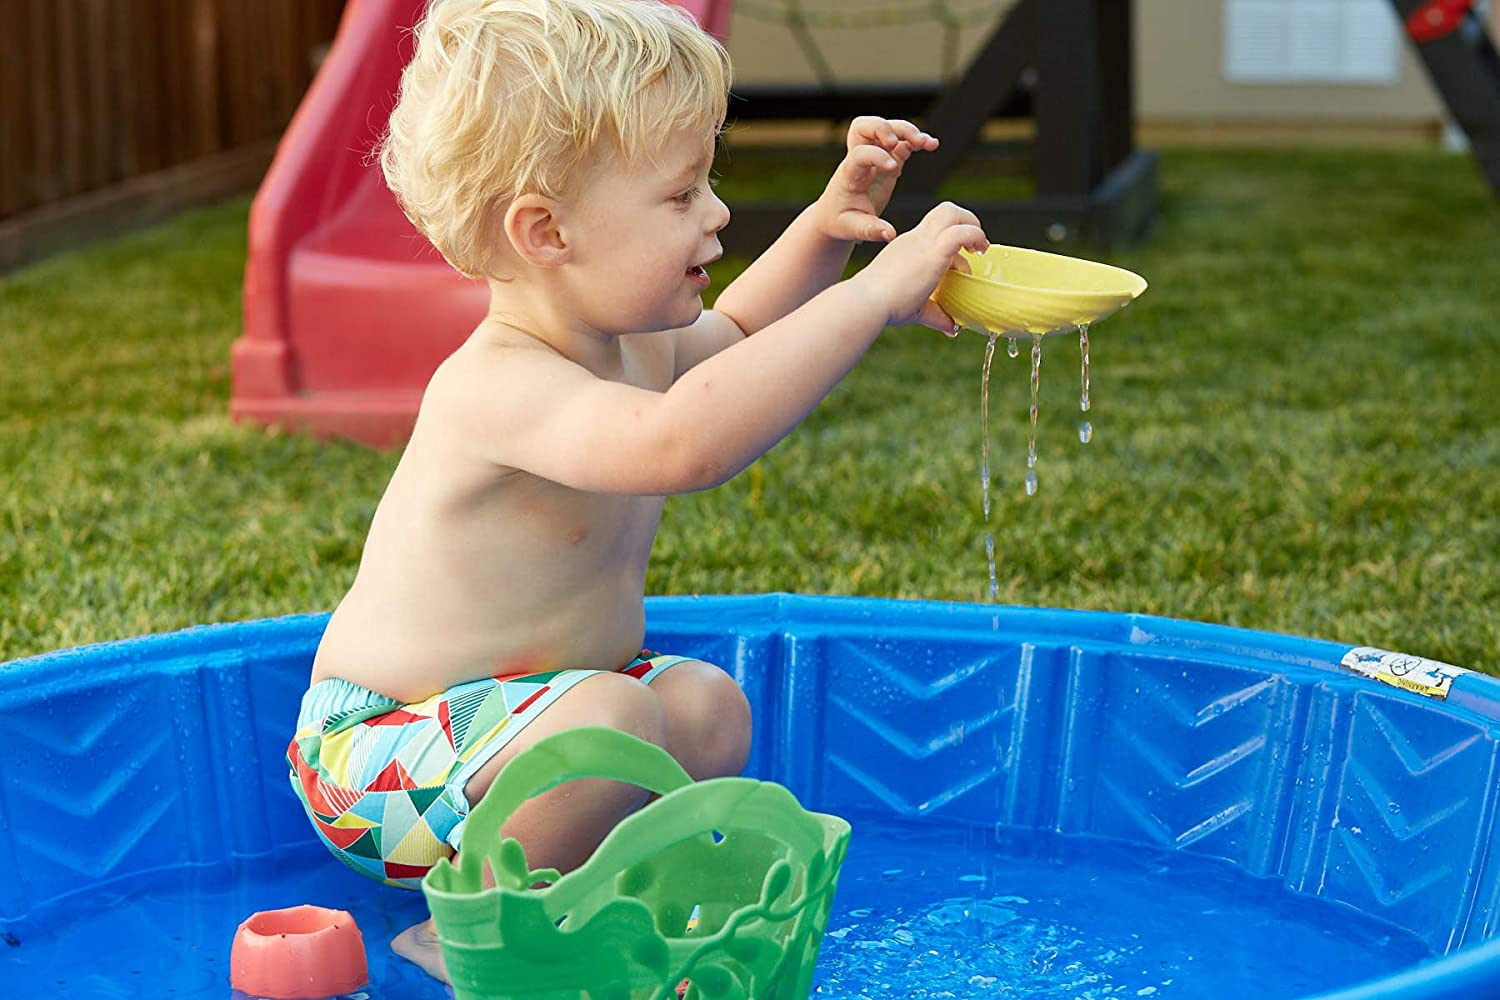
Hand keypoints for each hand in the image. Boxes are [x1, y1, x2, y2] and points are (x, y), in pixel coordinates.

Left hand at [813, 116, 938, 243]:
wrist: (835, 215)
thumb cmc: (840, 220)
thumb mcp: (852, 229)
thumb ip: (871, 230)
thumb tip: (891, 234)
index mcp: (849, 174)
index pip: (858, 154)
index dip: (875, 155)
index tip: (892, 167)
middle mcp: (859, 159)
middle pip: (864, 126)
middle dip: (883, 127)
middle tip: (897, 142)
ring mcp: (874, 156)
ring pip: (886, 128)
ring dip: (905, 130)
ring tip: (925, 142)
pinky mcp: (888, 160)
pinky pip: (902, 142)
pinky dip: (916, 140)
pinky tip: (932, 145)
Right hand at [853, 202, 987, 333]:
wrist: (867, 302)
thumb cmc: (883, 306)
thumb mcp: (914, 308)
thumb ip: (935, 315)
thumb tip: (952, 329)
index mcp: (908, 248)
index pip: (935, 232)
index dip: (954, 245)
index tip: (961, 267)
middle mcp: (915, 239)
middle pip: (945, 211)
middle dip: (966, 220)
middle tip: (975, 245)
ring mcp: (923, 243)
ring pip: (952, 212)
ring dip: (972, 224)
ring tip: (981, 246)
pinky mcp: (934, 252)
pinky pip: (961, 232)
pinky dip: (975, 236)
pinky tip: (979, 251)